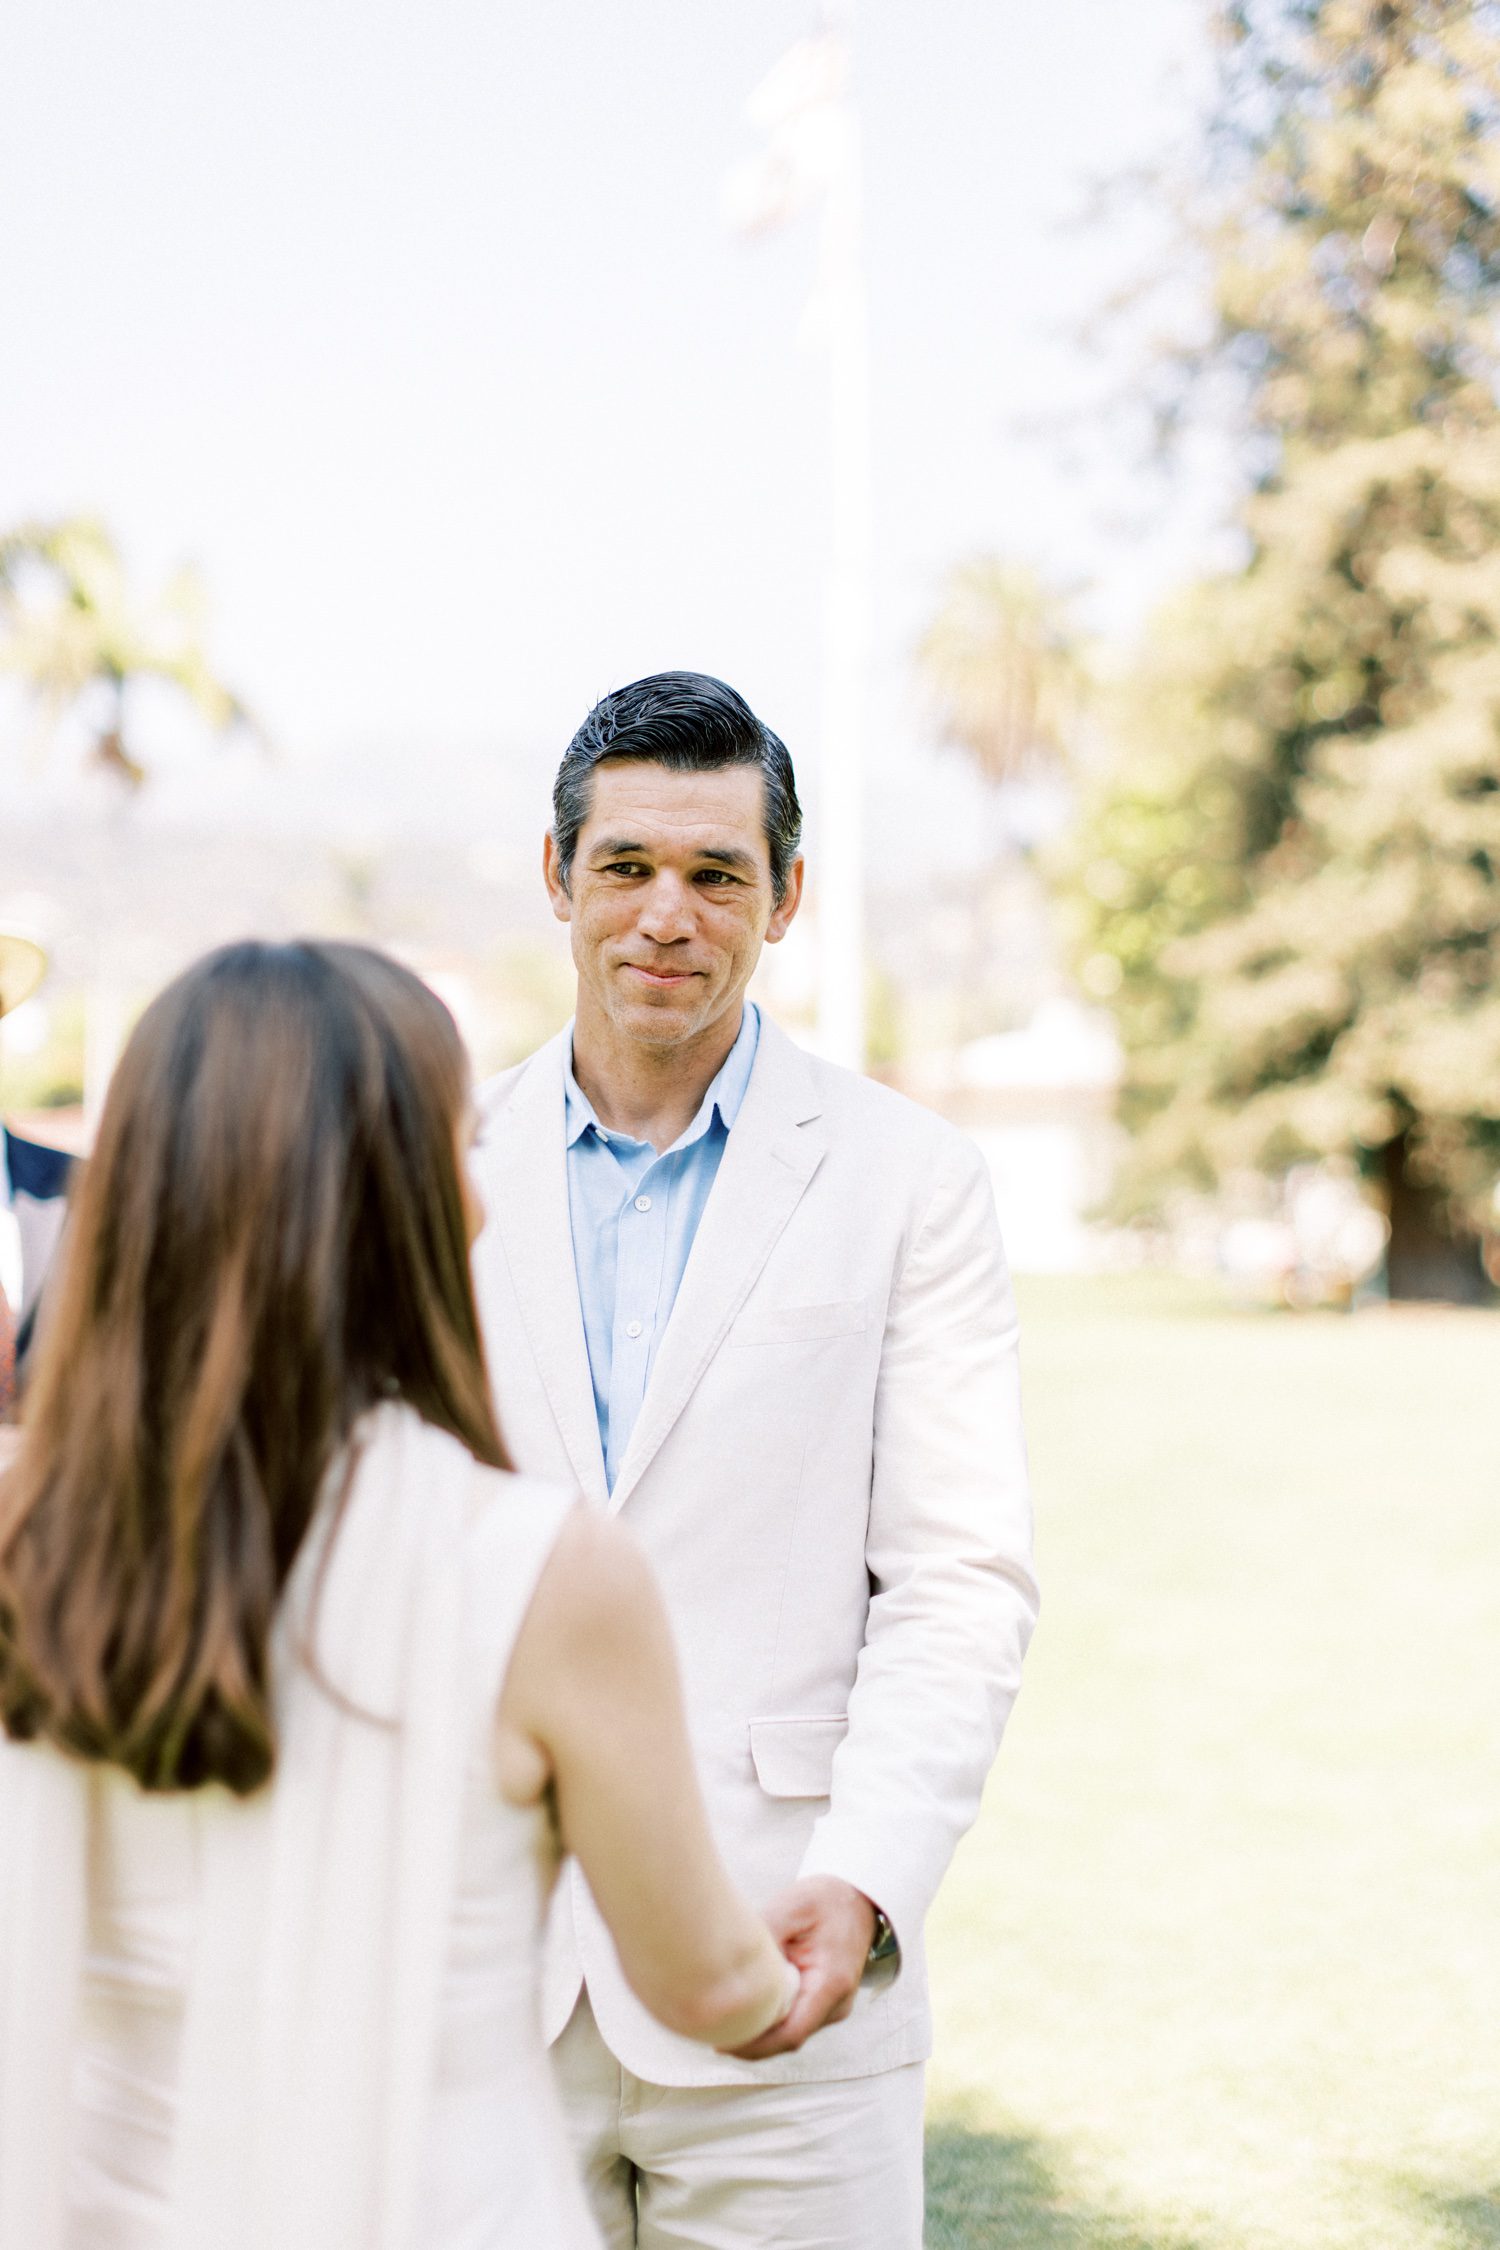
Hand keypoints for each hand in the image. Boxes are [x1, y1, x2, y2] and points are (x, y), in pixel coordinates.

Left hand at [723, 1876, 877, 2060]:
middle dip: (750, 2045)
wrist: (857, 1898)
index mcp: (832, 1982)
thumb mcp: (791, 1907)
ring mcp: (832, 2007)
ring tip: (720, 2026)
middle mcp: (837, 2004)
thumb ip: (765, 1936)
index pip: (792, 2032)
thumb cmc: (825, 1900)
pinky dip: (769, 2025)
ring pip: (790, 2035)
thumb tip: (731, 1963)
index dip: (755, 2045)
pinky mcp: (824, 2004)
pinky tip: (743, 2015)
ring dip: (758, 2037)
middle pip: (788, 2040)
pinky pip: (794, 2023)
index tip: (723, 2044)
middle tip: (710, 2033)